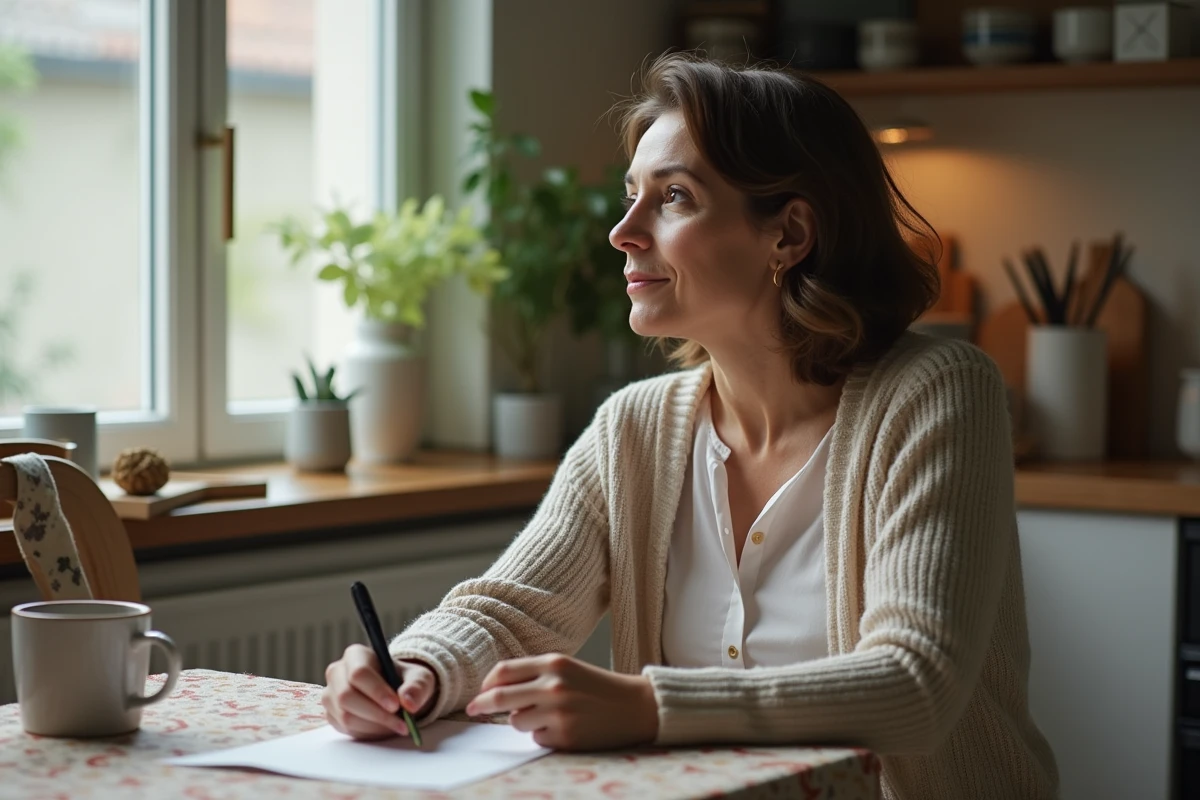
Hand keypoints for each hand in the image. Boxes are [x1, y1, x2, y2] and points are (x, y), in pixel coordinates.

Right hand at [322, 644, 438, 739]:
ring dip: (374, 726)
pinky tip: (383, 728)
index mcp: (356, 655)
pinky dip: (368, 733)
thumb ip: (417, 687)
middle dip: (376, 714)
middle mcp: (337, 672)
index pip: (359, 673)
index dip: (376, 691)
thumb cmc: (405, 681)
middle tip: (401, 723)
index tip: (396, 705)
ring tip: (397, 726)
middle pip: (347, 696)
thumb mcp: (419, 678)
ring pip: (346, 716)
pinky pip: (345, 728)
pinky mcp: (331, 715)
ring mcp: (331, 695)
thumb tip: (408, 702)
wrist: (396, 694)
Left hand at [465, 653, 658, 749]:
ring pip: (517, 721)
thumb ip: (533, 674)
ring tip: (549, 716)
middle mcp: (554, 686)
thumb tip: (494, 690)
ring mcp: (559, 713)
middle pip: (500, 697)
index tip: (480, 693)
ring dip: (523, 721)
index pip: (504, 671)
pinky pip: (536, 738)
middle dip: (482, 705)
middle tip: (474, 710)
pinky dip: (543, 735)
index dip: (487, 683)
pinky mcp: (565, 737)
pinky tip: (564, 728)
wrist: (635, 706)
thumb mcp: (566, 669)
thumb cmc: (596, 686)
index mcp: (553, 663)